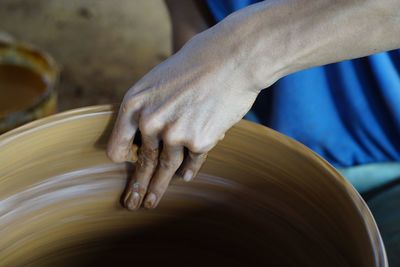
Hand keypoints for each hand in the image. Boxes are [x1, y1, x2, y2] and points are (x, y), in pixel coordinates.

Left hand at [107, 25, 261, 209]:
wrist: (232, 58)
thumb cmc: (196, 65)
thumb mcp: (159, 81)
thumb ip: (149, 110)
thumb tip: (147, 141)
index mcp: (134, 104)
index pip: (118, 145)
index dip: (121, 157)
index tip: (124, 167)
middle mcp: (150, 122)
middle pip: (141, 163)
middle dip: (136, 187)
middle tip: (130, 204)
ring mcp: (175, 134)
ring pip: (165, 169)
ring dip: (158, 189)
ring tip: (152, 203)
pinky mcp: (200, 142)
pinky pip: (192, 162)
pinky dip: (189, 171)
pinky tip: (185, 179)